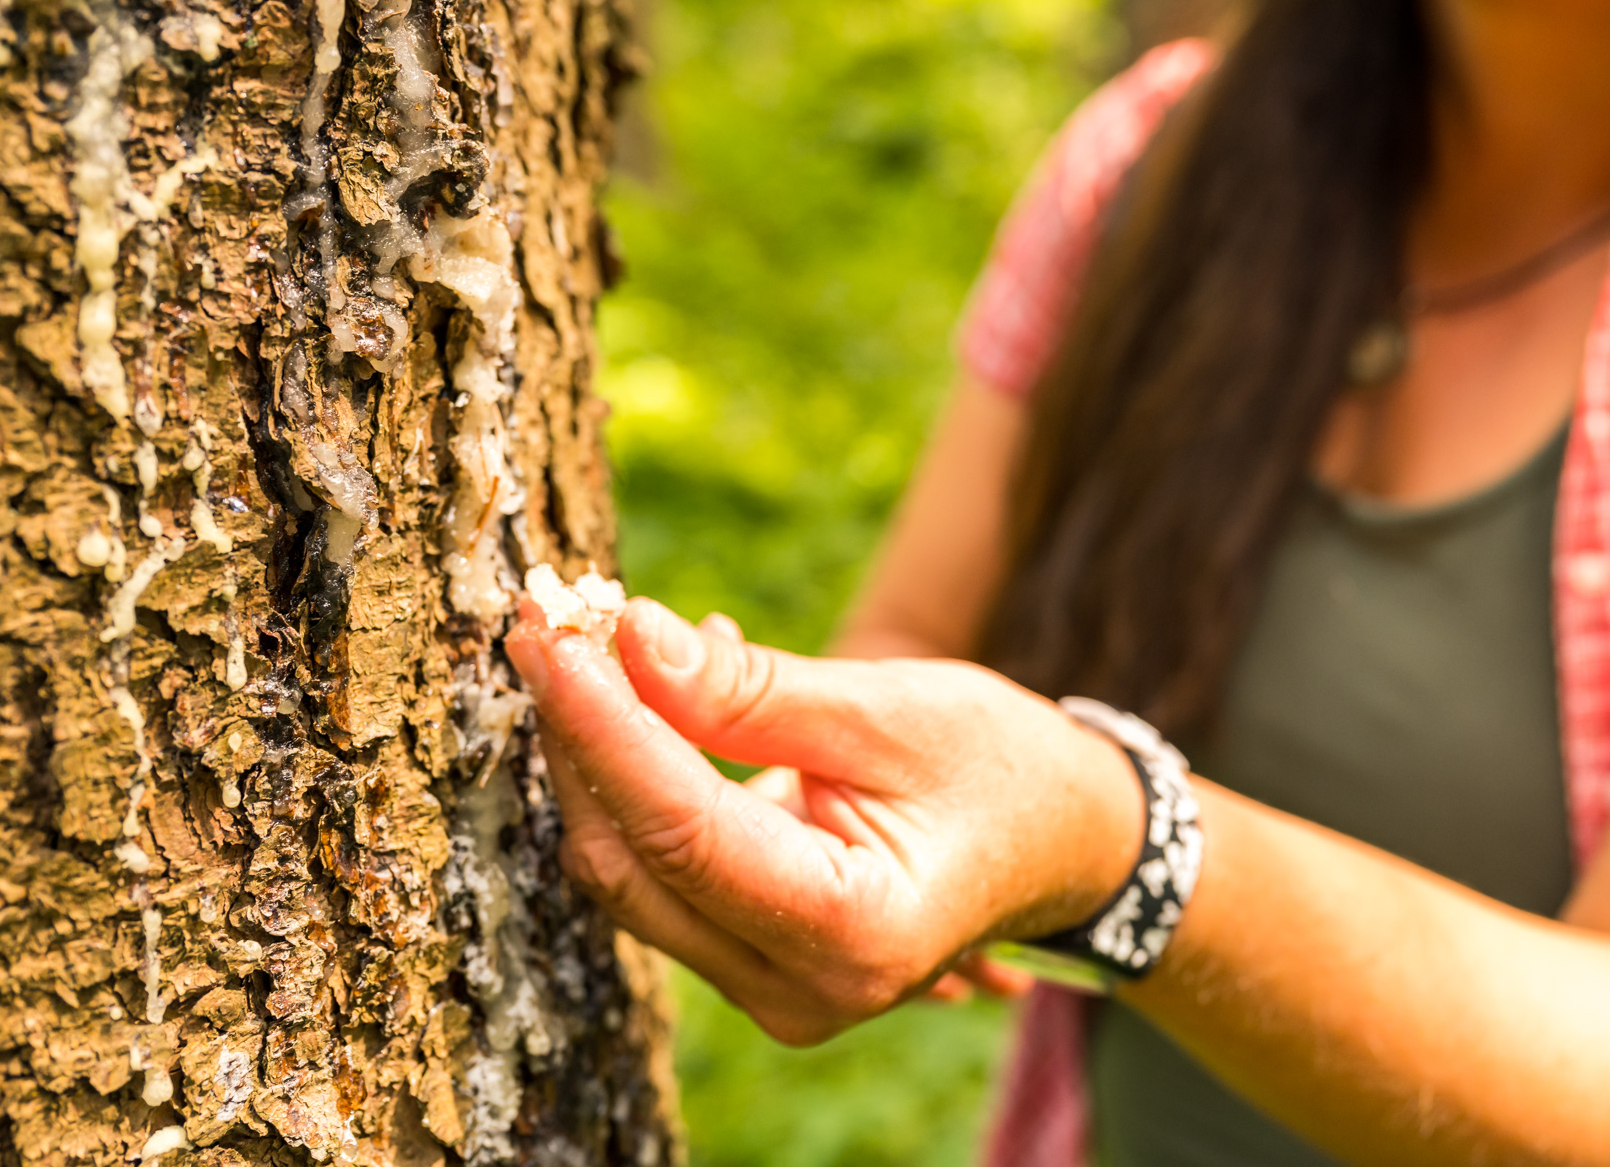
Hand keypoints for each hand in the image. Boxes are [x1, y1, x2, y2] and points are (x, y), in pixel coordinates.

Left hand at [505, 597, 1141, 1043]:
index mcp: (854, 931)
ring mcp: (769, 988)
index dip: (601, 724)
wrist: (1063, 843)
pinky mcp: (747, 958)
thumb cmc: (1002, 770)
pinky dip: (634, 780)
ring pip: (628, 870)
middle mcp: (799, 989)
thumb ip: (753, 690)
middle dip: (579, 735)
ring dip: (592, 755)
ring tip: (580, 642)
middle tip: (547, 619)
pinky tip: (644, 692)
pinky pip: (656, 868)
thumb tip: (628, 638)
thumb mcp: (890, 710)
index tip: (548, 634)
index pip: (680, 827)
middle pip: (633, 860)